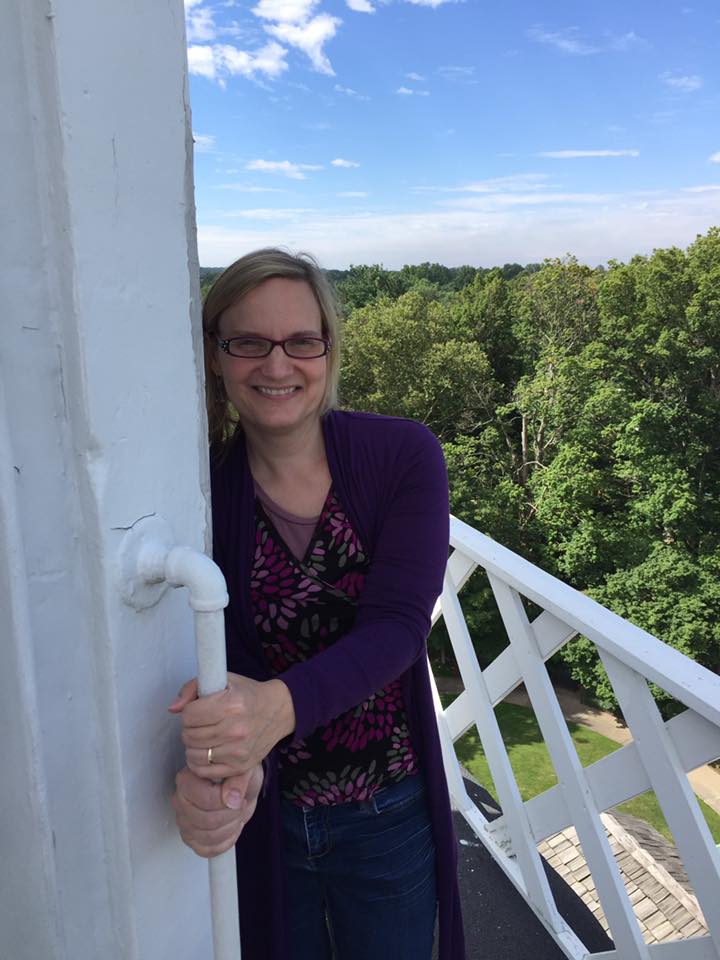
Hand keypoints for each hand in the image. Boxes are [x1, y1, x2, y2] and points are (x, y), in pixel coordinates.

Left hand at [168, 673, 294, 777]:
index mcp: (231, 704)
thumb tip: (173, 708)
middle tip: (200, 723)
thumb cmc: (248, 694)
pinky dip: (198, 762)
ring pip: (193, 754)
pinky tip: (205, 751)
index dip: (189, 712)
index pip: (189, 715)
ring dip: (193, 745)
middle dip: (190, 728)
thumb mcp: (224, 680)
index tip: (197, 710)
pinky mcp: (240, 766)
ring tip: (203, 737)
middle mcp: (235, 729)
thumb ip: (193, 688)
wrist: (278, 711)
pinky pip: (203, 771)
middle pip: (190, 736)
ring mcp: (238, 751)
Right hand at [171, 764, 262, 857]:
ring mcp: (183, 821)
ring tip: (235, 815)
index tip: (238, 796)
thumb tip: (231, 796)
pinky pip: (207, 850)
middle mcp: (180, 800)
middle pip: (207, 821)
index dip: (228, 802)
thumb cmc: (236, 776)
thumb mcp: (242, 769)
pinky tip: (230, 828)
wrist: (239, 786)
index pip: (207, 800)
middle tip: (239, 806)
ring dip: (230, 828)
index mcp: (186, 780)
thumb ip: (236, 779)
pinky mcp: (189, 838)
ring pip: (208, 837)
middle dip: (232, 815)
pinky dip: (225, 842)